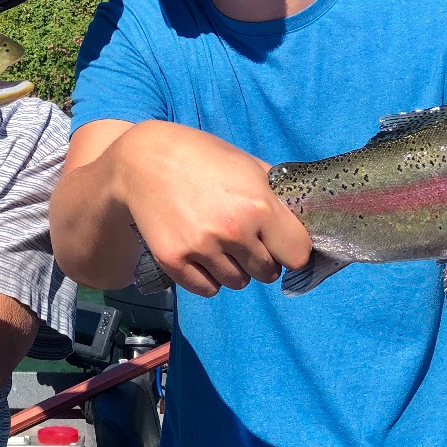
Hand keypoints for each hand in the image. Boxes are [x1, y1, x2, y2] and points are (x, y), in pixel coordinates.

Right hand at [118, 122, 311, 297]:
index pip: (298, 254)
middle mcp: (233, 231)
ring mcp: (201, 248)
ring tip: (219, 241)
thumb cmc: (201, 157)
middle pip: (268, 273)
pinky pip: (208, 289)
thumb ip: (277, 196)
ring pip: (238, 283)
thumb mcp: (247, 165)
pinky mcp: (174, 261)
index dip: (291, 248)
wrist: (143, 161)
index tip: (280, 242)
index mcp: (259, 205)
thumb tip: (303, 223)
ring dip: (234, 268)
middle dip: (262, 258)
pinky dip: (208, 277)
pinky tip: (200, 252)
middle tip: (245, 238)